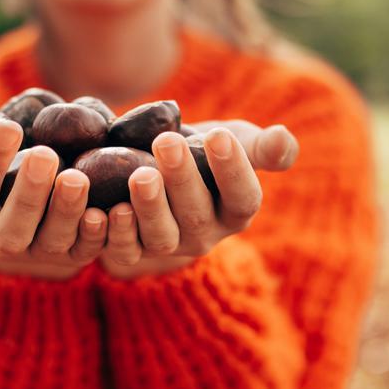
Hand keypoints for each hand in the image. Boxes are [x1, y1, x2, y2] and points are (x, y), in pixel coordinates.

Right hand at [0, 120, 106, 280]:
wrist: (29, 174)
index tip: (7, 127)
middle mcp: (1, 241)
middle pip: (12, 231)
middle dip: (28, 195)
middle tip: (44, 154)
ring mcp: (40, 251)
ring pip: (52, 241)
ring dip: (65, 212)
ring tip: (76, 176)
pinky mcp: (75, 253)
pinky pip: (86, 250)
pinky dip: (96, 234)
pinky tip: (103, 209)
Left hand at [99, 121, 298, 278]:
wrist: (157, 161)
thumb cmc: (205, 150)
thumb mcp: (238, 142)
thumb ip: (264, 147)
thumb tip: (283, 139)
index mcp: (236, 211)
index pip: (243, 197)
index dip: (233, 170)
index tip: (218, 136)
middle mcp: (205, 235)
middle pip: (197, 214)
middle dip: (182, 178)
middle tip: (167, 142)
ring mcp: (168, 246)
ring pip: (161, 236)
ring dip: (150, 207)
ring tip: (139, 174)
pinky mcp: (132, 252)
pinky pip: (124, 251)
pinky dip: (114, 234)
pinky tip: (105, 209)